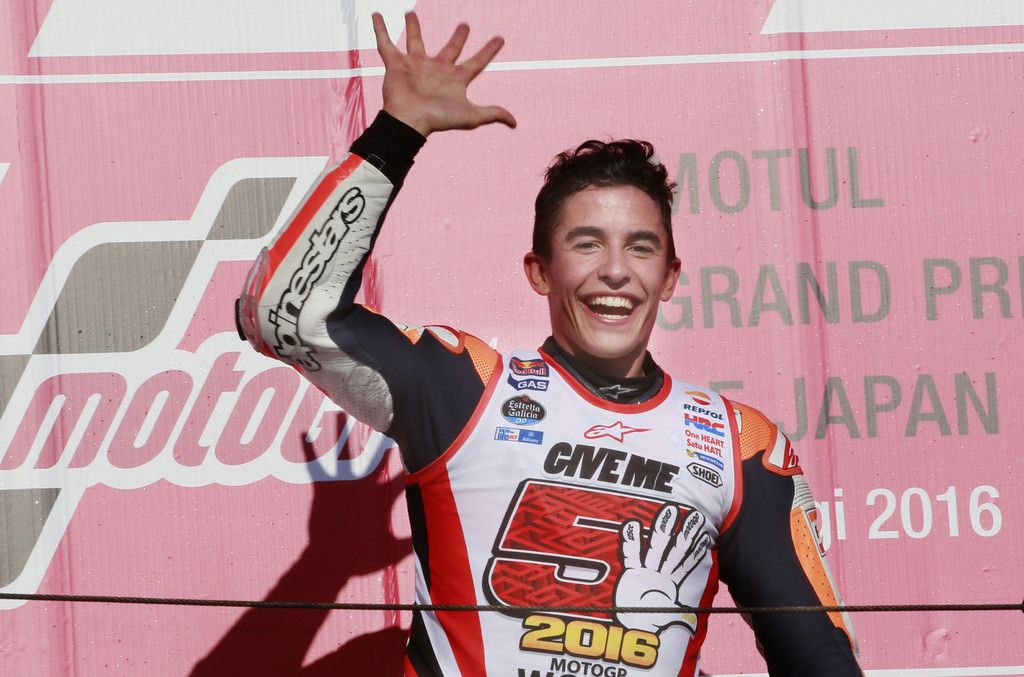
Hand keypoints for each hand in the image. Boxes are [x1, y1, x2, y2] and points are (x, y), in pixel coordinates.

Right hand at [372, 12, 516, 135]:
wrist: (409, 120)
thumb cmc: (438, 119)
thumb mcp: (471, 116)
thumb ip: (492, 114)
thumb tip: (514, 123)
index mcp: (454, 79)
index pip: (477, 62)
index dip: (489, 51)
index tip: (500, 38)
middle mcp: (436, 69)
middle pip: (450, 49)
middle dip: (458, 37)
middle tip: (465, 25)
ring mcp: (415, 65)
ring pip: (415, 40)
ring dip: (413, 27)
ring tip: (410, 13)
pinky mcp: (396, 64)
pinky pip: (386, 43)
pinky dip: (380, 29)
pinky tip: (376, 15)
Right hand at [613, 504, 711, 634]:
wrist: (630, 627)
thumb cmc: (651, 623)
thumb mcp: (669, 621)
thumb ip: (680, 619)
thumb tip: (691, 625)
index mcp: (672, 584)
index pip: (687, 563)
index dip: (696, 550)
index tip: (705, 535)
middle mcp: (661, 573)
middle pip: (674, 550)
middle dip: (682, 533)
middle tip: (692, 514)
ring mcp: (646, 571)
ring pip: (656, 547)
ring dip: (662, 529)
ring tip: (669, 511)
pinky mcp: (630, 572)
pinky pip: (631, 554)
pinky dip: (631, 541)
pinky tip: (632, 525)